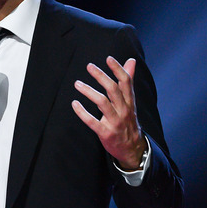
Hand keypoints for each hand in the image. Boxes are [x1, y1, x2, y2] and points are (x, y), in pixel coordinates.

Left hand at [72, 56, 145, 170]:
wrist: (132, 149)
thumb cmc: (128, 120)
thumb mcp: (130, 101)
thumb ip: (128, 81)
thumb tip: (131, 60)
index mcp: (129, 101)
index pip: (126, 82)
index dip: (118, 69)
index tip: (108, 58)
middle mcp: (124, 110)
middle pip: (113, 90)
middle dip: (101, 76)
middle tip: (89, 66)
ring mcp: (115, 122)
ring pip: (103, 103)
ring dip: (89, 92)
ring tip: (77, 84)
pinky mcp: (106, 133)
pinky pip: (92, 122)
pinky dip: (82, 113)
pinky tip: (74, 104)